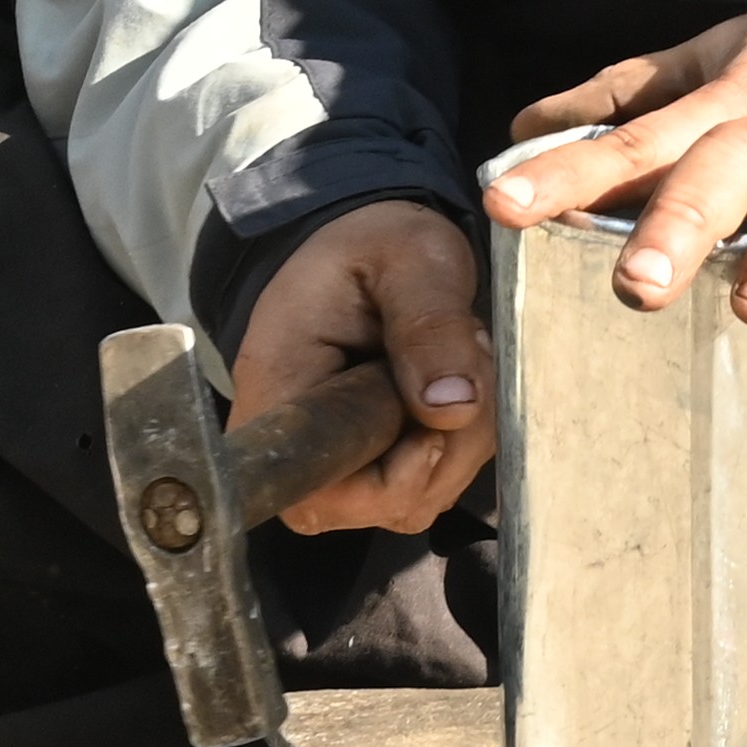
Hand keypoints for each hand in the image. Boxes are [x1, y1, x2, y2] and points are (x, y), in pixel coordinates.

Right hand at [228, 199, 494, 536]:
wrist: (374, 244)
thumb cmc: (377, 243)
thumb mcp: (411, 259)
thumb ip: (429, 324)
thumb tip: (453, 406)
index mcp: (280, 388)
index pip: (317, 493)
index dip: (392, 478)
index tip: (434, 416)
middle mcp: (302, 441)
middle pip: (382, 503)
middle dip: (450, 443)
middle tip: (462, 355)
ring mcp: (339, 458)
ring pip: (420, 496)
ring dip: (466, 437)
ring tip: (458, 357)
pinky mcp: (374, 460)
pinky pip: (435, 480)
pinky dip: (465, 439)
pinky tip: (457, 381)